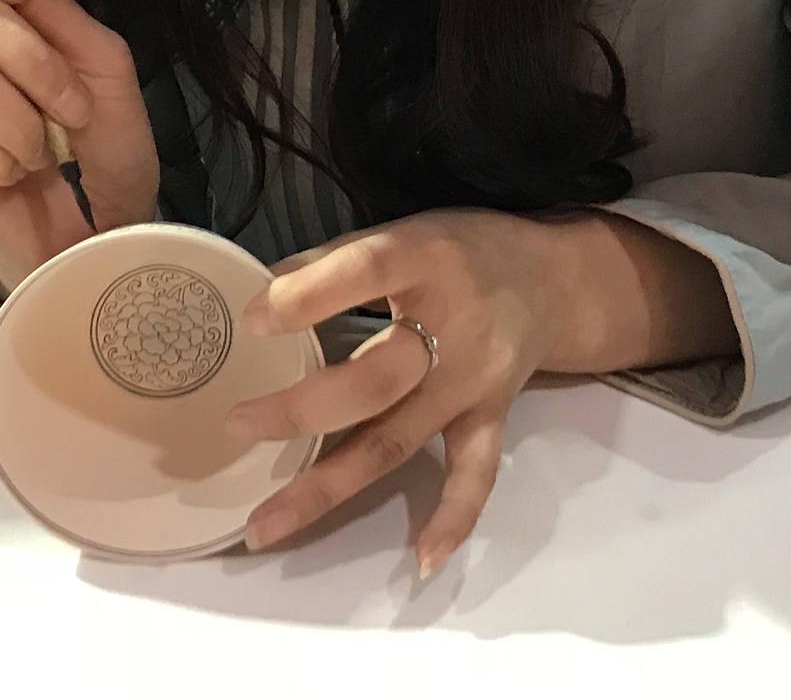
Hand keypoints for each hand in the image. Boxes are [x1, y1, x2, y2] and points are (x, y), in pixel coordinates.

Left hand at [223, 209, 569, 577]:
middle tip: (237, 425)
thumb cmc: (462, 251)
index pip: (365, 273)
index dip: (308, 296)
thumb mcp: (403, 230)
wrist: (553, 280)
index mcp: (425, 260)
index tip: (254, 319)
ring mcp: (471, 383)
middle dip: (300, 411)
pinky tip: (419, 559)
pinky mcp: (489, 418)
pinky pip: (473, 475)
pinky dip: (452, 519)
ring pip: (396, 441)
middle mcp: (451, 329)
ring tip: (265, 523)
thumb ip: (335, 261)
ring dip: (328, 486)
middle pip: (372, 382)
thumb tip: (261, 292)